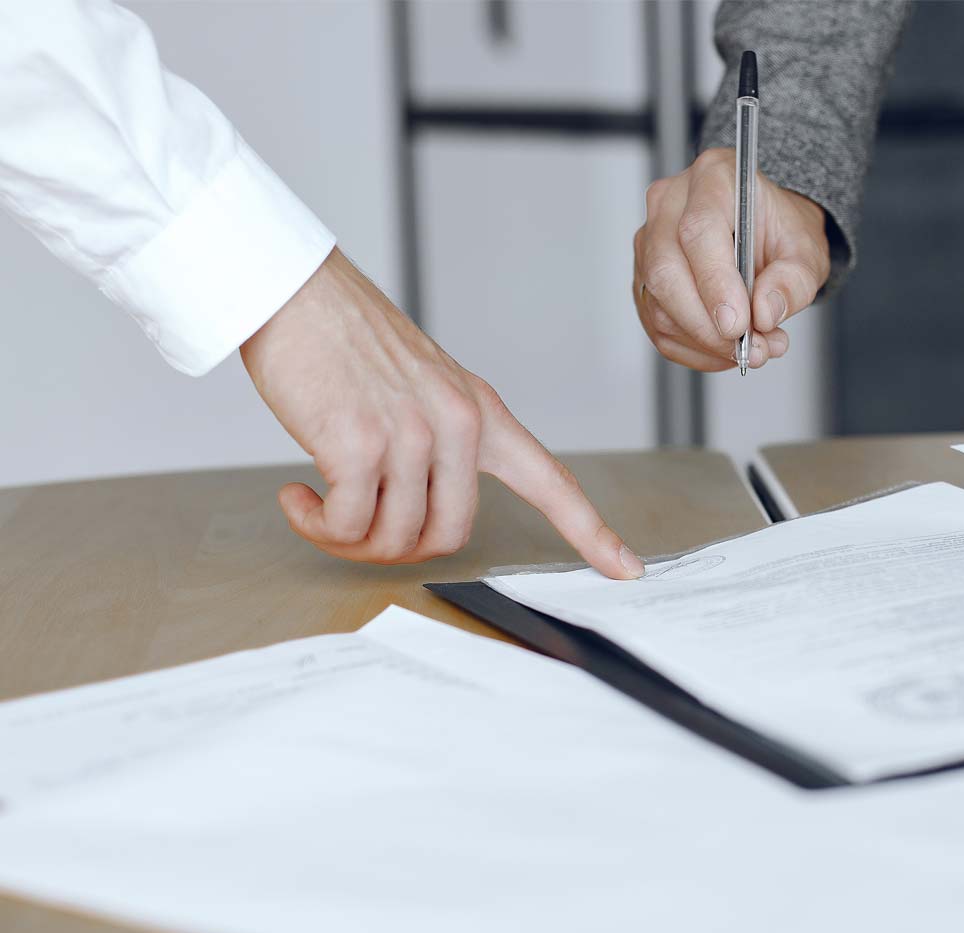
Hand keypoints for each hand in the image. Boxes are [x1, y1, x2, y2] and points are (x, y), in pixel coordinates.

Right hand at [240, 248, 643, 577]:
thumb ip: (441, 446)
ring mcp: (413, 434)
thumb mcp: (422, 387)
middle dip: (397, 549)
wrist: (294, 291)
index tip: (627, 568)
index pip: (551, 481)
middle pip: (450, 537)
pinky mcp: (360, 443)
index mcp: (481, 413)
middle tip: (355, 527)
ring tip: (318, 505)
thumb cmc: (347, 343)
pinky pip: (347, 525)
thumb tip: (418, 519)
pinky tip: (297, 497)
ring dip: (347, 538)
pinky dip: (318, 525)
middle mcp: (459, 424)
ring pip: (395, 539)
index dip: (591, 532)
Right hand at [633, 147, 828, 371]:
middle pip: (666, 271)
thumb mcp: (806, 250)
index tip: (738, 325)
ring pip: (658, 306)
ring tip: (750, 350)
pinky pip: (657, 327)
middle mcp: (669, 205)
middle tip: (747, 349)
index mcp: (713, 178)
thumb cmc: (779, 232)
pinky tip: (724, 350)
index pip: (698, 232)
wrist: (763, 235)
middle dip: (706, 325)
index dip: (715, 284)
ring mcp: (648, 244)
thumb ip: (793, 280)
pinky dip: (693, 350)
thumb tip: (764, 312)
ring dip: (704, 343)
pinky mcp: (643, 281)